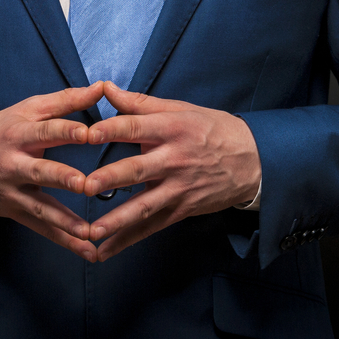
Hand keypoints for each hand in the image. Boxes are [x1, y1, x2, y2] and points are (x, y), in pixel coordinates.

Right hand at [0, 82, 103, 261]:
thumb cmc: (3, 129)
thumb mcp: (28, 109)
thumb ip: (66, 100)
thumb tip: (100, 87)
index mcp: (19, 133)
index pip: (45, 131)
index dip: (66, 132)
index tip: (88, 134)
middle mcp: (13, 164)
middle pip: (39, 171)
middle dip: (61, 178)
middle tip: (84, 184)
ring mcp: (13, 191)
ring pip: (40, 208)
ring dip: (65, 222)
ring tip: (90, 232)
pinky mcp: (15, 211)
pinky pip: (41, 228)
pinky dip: (64, 241)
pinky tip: (87, 250)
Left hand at [83, 82, 260, 260]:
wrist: (254, 160)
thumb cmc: (212, 130)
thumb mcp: (181, 109)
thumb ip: (139, 103)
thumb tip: (105, 88)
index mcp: (172, 128)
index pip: (136, 127)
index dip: (112, 129)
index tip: (88, 134)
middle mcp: (174, 159)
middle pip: (138, 169)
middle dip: (111, 178)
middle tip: (85, 185)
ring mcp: (179, 188)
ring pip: (144, 206)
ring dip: (116, 220)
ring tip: (91, 231)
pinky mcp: (182, 210)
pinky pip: (151, 227)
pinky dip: (128, 240)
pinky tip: (105, 250)